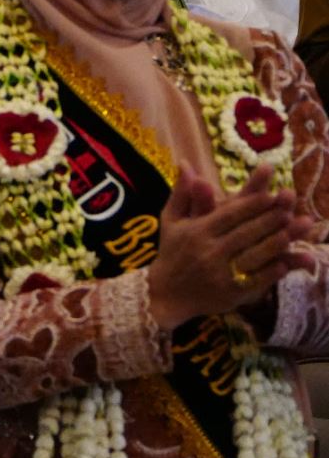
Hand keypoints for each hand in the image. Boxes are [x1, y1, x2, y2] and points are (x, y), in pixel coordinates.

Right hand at [146, 165, 314, 331]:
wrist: (164, 294)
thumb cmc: (171, 252)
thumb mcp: (170, 221)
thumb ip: (182, 193)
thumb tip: (185, 164)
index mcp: (196, 232)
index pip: (229, 214)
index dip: (252, 204)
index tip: (271, 194)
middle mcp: (209, 251)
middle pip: (246, 232)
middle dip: (270, 219)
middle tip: (290, 207)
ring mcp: (220, 273)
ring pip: (254, 254)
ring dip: (276, 241)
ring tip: (293, 229)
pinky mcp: (230, 292)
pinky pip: (255, 280)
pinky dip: (271, 270)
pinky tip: (285, 261)